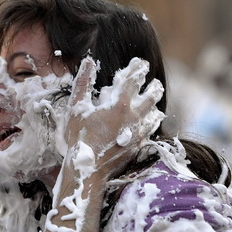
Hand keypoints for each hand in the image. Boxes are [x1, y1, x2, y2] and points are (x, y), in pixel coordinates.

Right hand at [64, 56, 164, 177]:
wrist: (88, 169)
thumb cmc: (79, 137)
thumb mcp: (76, 108)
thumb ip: (83, 83)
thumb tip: (88, 61)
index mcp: (119, 104)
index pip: (134, 79)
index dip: (137, 68)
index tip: (139, 62)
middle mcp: (134, 116)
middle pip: (152, 96)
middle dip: (153, 86)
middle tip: (154, 83)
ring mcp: (138, 132)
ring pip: (154, 113)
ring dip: (154, 105)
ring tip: (153, 101)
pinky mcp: (138, 145)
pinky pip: (150, 130)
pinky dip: (151, 122)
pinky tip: (147, 122)